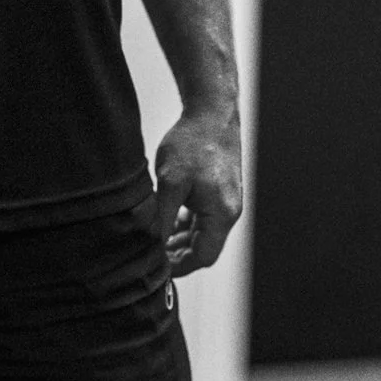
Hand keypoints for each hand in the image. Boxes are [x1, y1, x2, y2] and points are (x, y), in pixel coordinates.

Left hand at [153, 104, 241, 274]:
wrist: (212, 113)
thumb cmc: (193, 144)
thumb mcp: (170, 183)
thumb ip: (164, 217)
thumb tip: (154, 245)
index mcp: (222, 214)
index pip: (204, 256)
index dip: (180, 266)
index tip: (157, 268)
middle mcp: (229, 211)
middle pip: (204, 247)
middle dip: (178, 253)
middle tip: (150, 253)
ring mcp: (227, 201)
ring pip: (203, 232)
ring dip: (181, 237)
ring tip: (156, 236)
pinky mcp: (221, 191)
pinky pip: (204, 217)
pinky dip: (187, 222)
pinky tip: (168, 217)